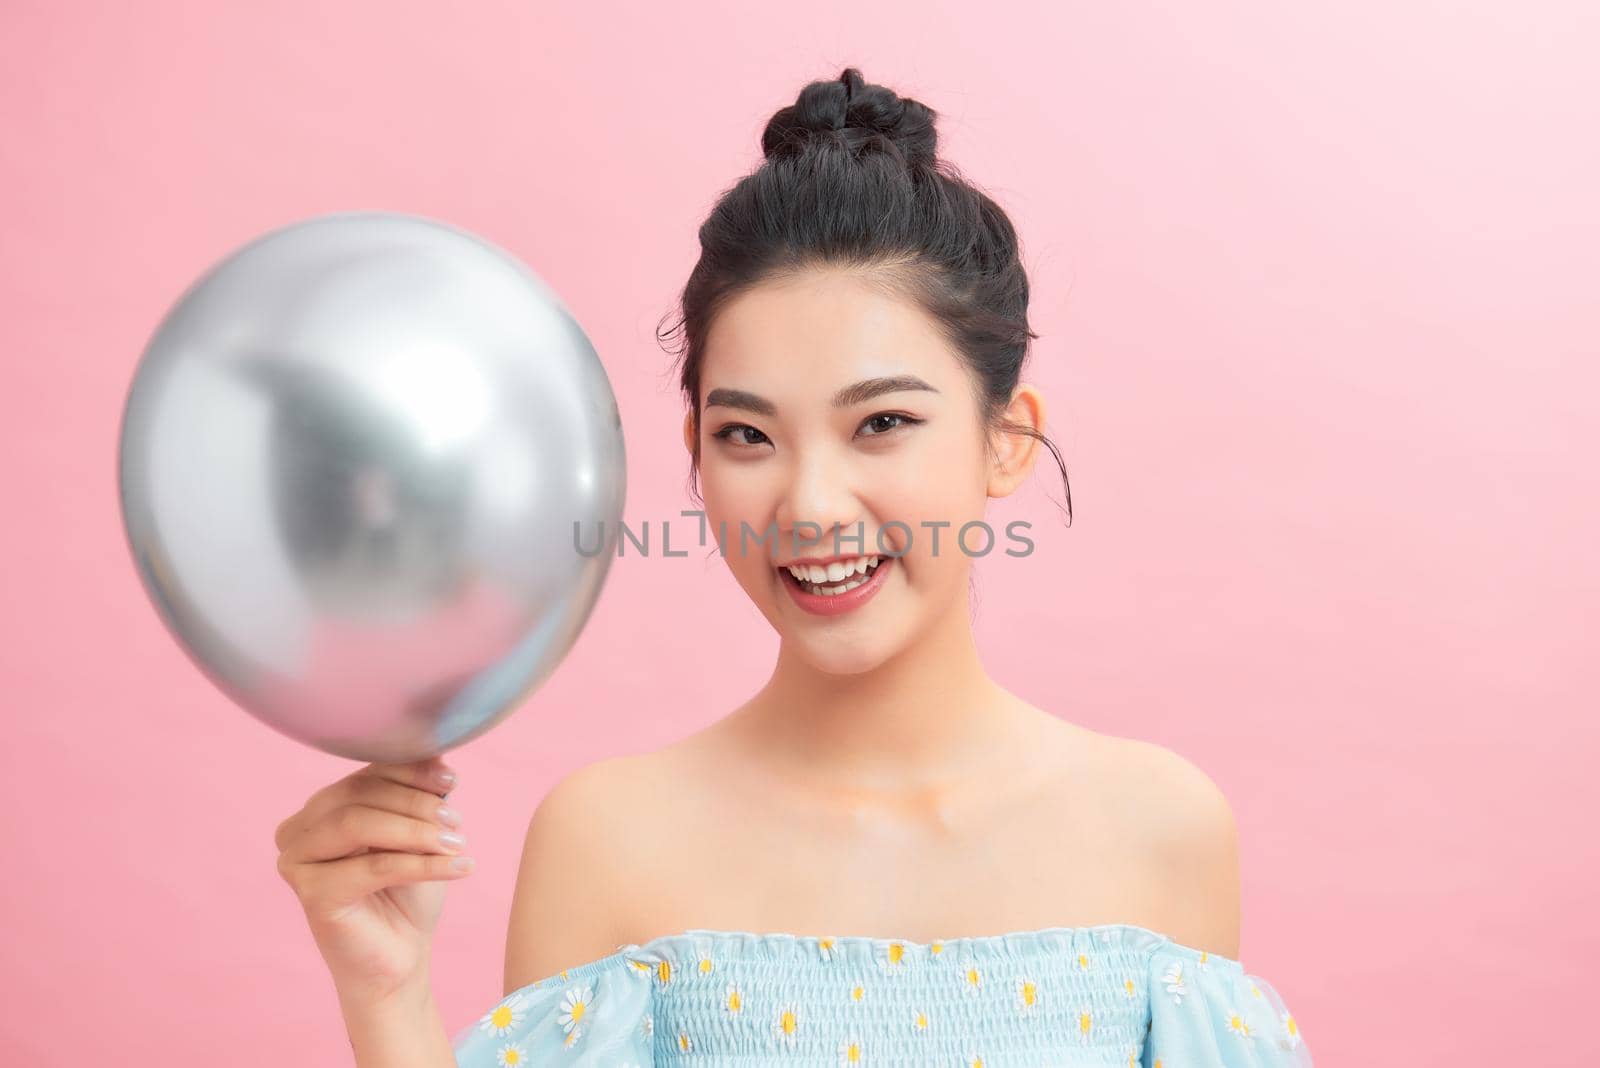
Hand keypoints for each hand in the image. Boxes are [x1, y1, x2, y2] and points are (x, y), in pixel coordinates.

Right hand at [274, 756, 472, 1004]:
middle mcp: (298, 829)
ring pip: (361, 825)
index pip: (364, 773)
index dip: (410, 771)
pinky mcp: (310, 894)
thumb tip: (436, 750)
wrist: (401, 958)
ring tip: (460, 843)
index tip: (452, 781)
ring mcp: (296, 861)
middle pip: (360, 795)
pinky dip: (422, 864)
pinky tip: (460, 866)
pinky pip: (373, 866)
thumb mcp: (417, 832)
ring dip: (418, 831)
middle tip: (458, 822)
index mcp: (320, 807)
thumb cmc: (407, 892)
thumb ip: (419, 792)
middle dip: (417, 804)